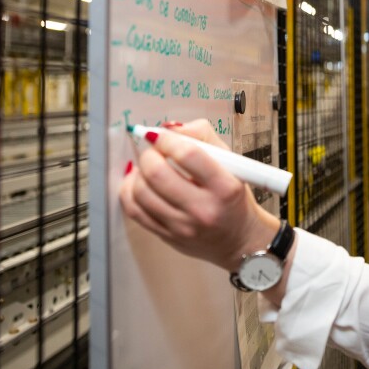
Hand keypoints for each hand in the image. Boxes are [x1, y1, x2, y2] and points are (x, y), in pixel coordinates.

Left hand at [119, 119, 279, 271]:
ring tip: (147, 166)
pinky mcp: (167, 236)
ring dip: (137, 172)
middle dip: (148, 154)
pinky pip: (134, 210)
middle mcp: (203, 209)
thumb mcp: (232, 162)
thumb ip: (203, 136)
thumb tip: (169, 129)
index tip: (159, 134)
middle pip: (157, 174)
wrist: (239, 240)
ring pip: (140, 192)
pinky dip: (129, 190)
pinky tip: (137, 182)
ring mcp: (182, 226)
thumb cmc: (233, 198)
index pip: (188, 155)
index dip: (166, 139)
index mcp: (225, 187)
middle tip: (152, 150)